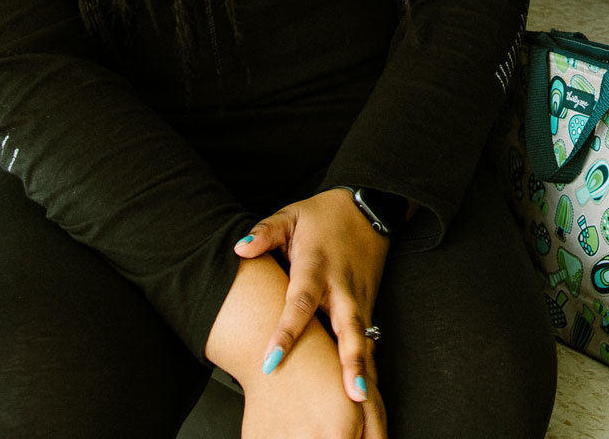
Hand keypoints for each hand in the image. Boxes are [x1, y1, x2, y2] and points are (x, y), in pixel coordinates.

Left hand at [236, 190, 394, 414]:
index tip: (271, 360)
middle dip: (349, 359)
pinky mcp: (369, 304)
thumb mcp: (291, 216)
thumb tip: (239, 248)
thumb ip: (265, 232)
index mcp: (317, 266)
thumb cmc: (322, 217)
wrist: (368, 209)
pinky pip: (368, 337)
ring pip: (364, 336)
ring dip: (364, 366)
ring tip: (362, 398)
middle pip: (347, 326)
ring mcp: (359, 297)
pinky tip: (366, 391)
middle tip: (350, 392)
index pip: (300, 303)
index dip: (287, 332)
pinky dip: (369, 362)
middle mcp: (341, 287)